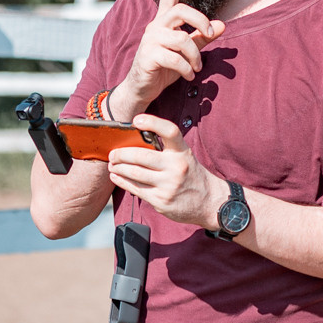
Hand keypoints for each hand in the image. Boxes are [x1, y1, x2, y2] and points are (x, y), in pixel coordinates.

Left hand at [106, 113, 224, 227]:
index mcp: (182, 152)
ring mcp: (169, 185)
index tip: (136, 120)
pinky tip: (116, 176)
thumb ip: (165, 151)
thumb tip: (134, 144)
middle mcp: (176, 167)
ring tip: (112, 165)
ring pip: (135, 173)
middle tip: (113, 153)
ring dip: (119, 168)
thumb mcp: (184, 158)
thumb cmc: (191, 176)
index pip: (169, 131)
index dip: (153, 122)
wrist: (210, 202)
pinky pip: (136, 189)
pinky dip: (122, 181)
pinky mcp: (161, 200)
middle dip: (121, 154)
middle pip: (141, 156)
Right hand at [113, 0, 225, 112]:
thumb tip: (223, 25)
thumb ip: (202, 38)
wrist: (142, 88)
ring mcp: (150, 40)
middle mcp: (156, 26)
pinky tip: (188, 75)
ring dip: (195, 56)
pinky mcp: (148, 55)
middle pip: (181, 11)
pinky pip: (175, 58)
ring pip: (182, 39)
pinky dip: (186, 69)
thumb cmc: (165, 67)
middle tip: (210, 34)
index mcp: (164, 22)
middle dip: (200, 21)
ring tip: (197, 68)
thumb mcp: (187, 52)